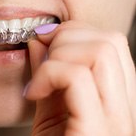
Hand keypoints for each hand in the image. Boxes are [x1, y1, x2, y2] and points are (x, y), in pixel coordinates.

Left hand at [26, 21, 135, 135]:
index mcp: (116, 103)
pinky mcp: (97, 131)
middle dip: (65, 37)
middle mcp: (125, 112)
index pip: (112, 45)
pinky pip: (78, 77)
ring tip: (39, 80)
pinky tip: (33, 93)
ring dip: (58, 55)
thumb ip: (47, 75)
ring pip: (101, 52)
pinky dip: (48, 74)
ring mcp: (116, 123)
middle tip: (41, 58)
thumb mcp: (47, 109)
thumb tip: (39, 41)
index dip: (74, 32)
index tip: (44, 43)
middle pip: (111, 41)